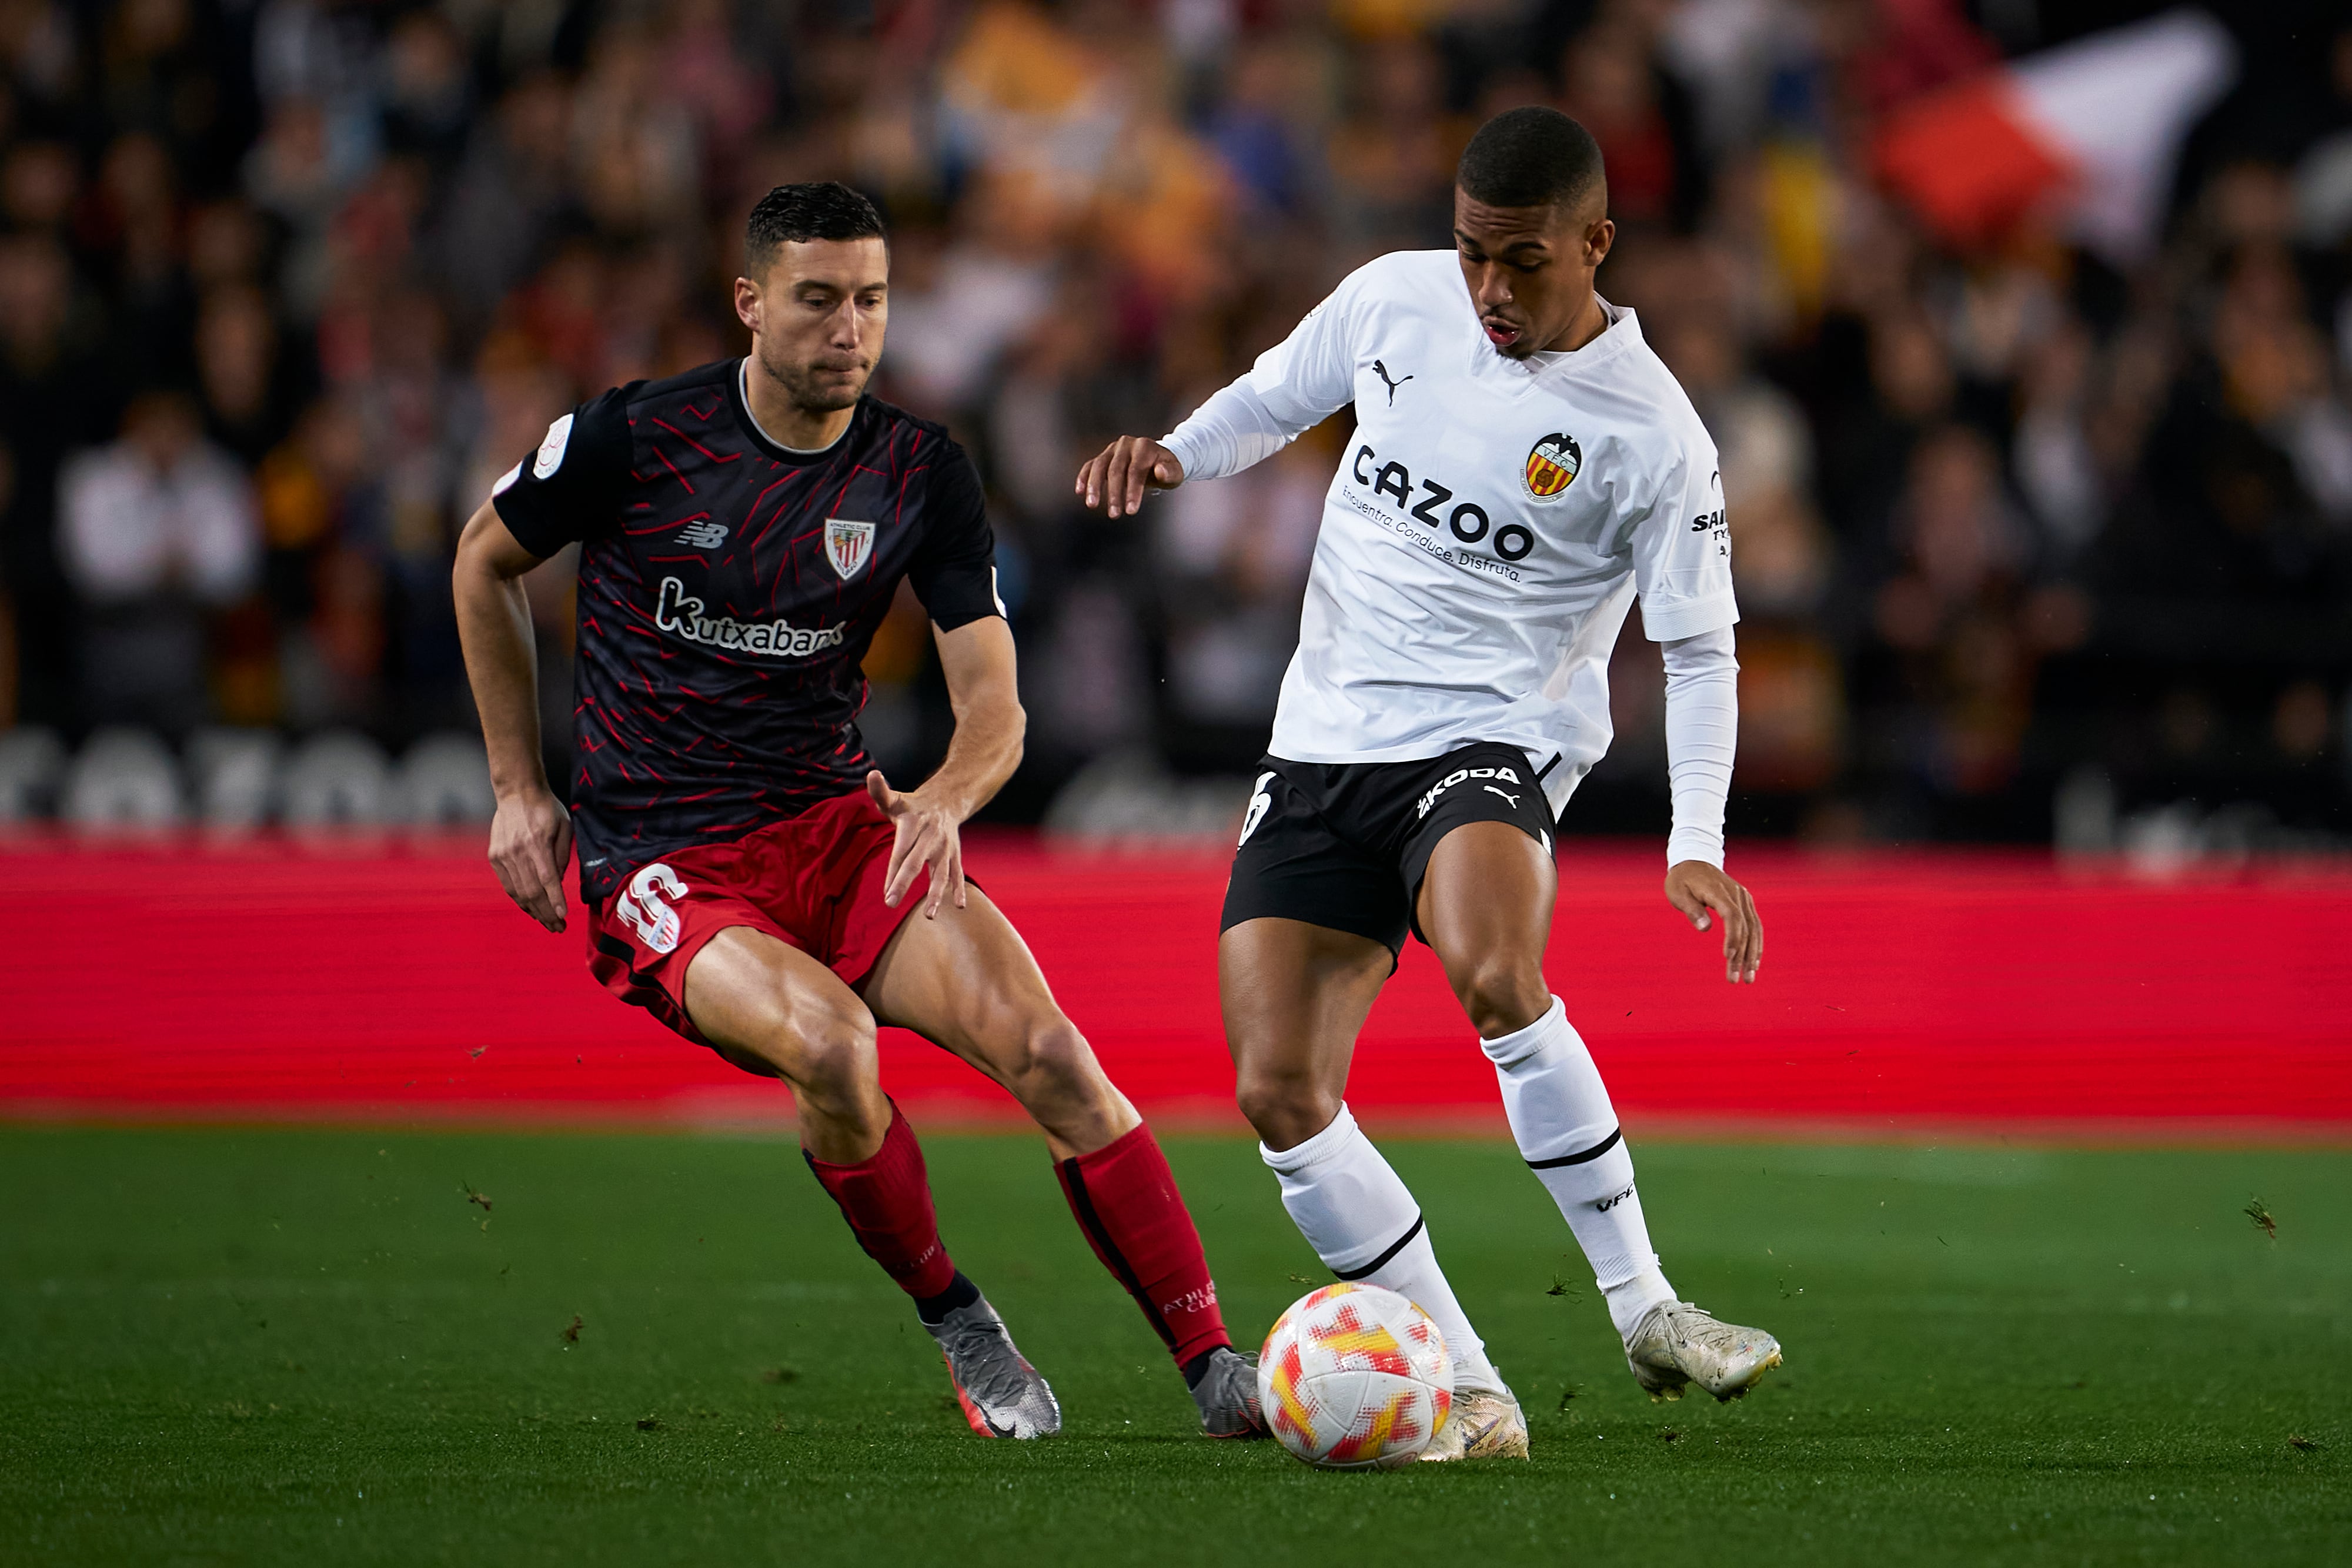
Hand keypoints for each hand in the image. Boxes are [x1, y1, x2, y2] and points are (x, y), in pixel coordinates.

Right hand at [489, 789, 572, 931]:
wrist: (516, 793)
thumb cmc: (546, 809)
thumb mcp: (564, 827)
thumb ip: (563, 856)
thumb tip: (559, 884)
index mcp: (537, 842)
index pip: (547, 879)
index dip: (555, 900)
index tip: (563, 916)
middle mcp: (517, 850)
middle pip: (532, 891)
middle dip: (546, 913)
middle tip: (558, 928)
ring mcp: (503, 855)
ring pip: (518, 892)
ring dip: (533, 911)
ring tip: (547, 923)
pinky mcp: (495, 857)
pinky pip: (508, 885)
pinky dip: (520, 899)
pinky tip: (531, 908)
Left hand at [867, 769, 965, 918]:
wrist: (947, 800)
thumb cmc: (912, 806)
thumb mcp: (894, 799)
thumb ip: (879, 791)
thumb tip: (871, 774)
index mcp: (913, 824)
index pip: (900, 851)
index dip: (892, 872)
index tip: (884, 893)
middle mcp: (930, 836)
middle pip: (916, 862)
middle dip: (903, 882)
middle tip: (890, 903)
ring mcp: (945, 847)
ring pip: (941, 872)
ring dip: (936, 894)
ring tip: (930, 915)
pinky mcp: (954, 855)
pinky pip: (957, 874)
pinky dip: (960, 889)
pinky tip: (961, 906)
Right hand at [1075, 436, 1184, 518]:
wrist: (1158, 460)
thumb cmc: (1168, 470)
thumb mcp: (1176, 472)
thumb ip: (1170, 473)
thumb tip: (1160, 471)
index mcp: (1145, 446)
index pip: (1136, 470)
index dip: (1133, 491)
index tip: (1131, 511)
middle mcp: (1126, 444)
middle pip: (1116, 469)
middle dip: (1114, 493)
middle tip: (1114, 515)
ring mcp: (1113, 449)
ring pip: (1099, 466)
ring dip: (1094, 486)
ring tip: (1092, 505)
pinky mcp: (1104, 456)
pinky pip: (1090, 465)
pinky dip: (1083, 478)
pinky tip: (1080, 492)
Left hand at [1665, 860, 1760, 983]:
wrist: (1694, 859)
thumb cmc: (1682, 879)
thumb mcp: (1678, 892)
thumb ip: (1692, 910)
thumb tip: (1705, 929)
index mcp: (1719, 891)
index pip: (1732, 916)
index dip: (1733, 937)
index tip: (1728, 957)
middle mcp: (1737, 894)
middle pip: (1745, 927)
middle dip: (1742, 955)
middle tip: (1736, 980)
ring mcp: (1743, 897)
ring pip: (1754, 928)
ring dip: (1752, 954)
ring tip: (1748, 978)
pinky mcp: (1745, 902)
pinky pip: (1754, 925)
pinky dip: (1756, 944)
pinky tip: (1754, 962)